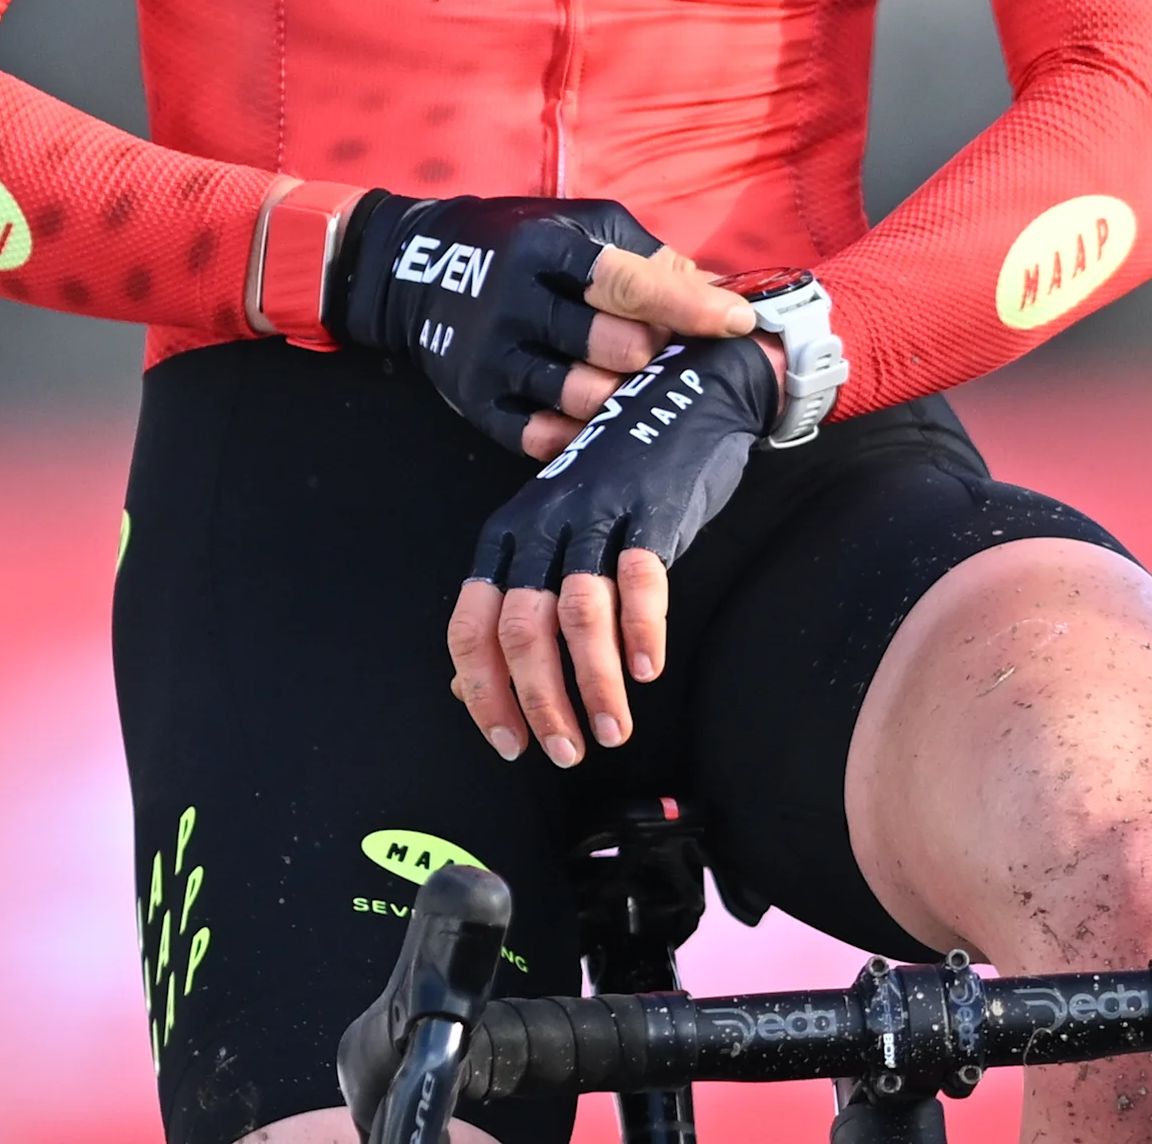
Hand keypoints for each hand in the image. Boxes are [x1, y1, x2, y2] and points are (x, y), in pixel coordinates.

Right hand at [328, 193, 755, 454]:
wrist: (417, 270)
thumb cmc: (521, 243)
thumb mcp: (580, 224)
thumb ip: (646, 257)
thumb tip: (717, 290)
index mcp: (547, 250)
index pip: (628, 282)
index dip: (688, 305)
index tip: (738, 321)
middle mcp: (516, 303)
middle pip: (613, 348)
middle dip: (654, 354)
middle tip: (664, 351)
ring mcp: (492, 357)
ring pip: (583, 397)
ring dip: (623, 396)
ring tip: (634, 384)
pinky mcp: (476, 401)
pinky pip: (541, 436)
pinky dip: (580, 433)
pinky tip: (597, 420)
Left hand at [446, 335, 778, 765]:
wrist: (685, 398)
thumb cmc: (619, 482)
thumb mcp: (555, 537)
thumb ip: (514, 606)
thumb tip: (465, 688)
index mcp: (509, 534)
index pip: (472, 622)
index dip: (484, 690)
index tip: (509, 743)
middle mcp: (543, 523)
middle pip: (523, 626)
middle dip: (540, 701)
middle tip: (565, 753)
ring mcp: (598, 512)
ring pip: (579, 611)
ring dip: (593, 684)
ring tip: (612, 730)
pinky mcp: (652, 507)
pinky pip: (640, 576)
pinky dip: (641, 630)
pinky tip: (647, 671)